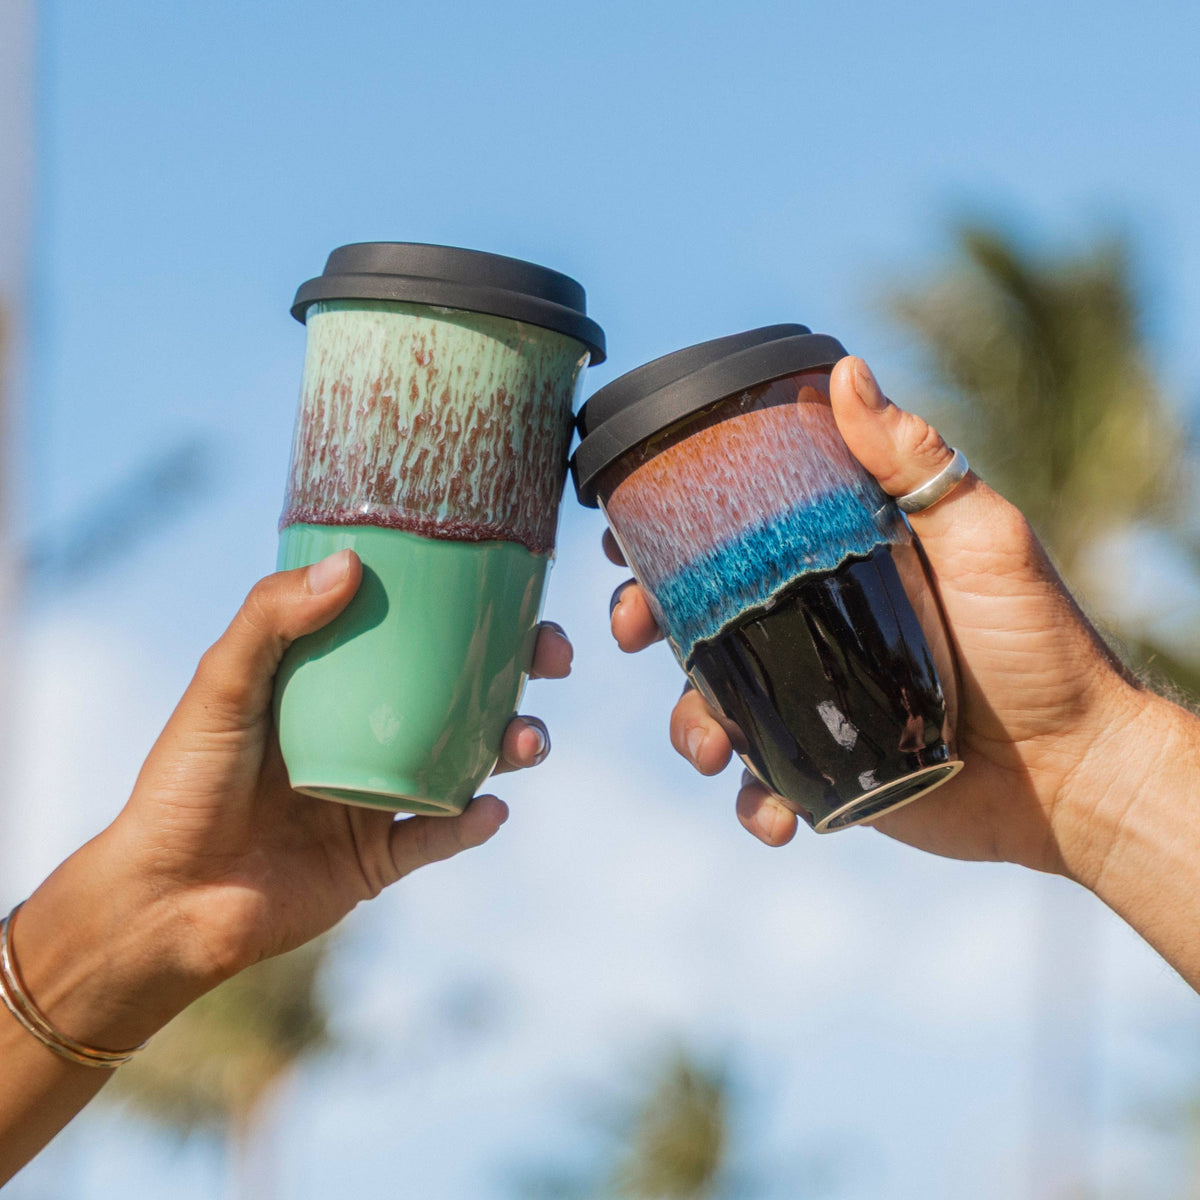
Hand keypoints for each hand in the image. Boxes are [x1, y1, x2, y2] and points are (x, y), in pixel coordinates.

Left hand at [15, 551, 571, 1044]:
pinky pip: (440, 837)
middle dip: (516, 674)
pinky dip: (472, 824)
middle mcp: (362, 736)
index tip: (512, 589)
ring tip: (528, 742)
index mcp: (329, 687)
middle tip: (551, 659)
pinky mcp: (379, 859)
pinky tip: (491, 809)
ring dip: (511, 746)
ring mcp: (376, 797)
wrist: (164, 903)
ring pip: (466, 762)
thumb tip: (352, 563)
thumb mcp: (220, 688)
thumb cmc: (181, 785)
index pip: (410, 636)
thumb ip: (271, 620)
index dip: (465, 613)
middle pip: (459, 694)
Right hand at [608, 355, 1150, 879]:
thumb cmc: (1037, 642)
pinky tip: (774, 815)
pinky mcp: (824, 768)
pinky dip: (753, 803)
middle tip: (629, 630)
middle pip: (700, 618)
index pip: (736, 536)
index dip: (670, 531)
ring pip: (714, 705)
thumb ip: (913, 462)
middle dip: (646, 623)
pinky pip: (763, 784)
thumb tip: (846, 372)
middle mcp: (812, 626)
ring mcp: (812, 697)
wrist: (1071, 770)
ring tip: (711, 748)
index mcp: (832, 564)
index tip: (627, 528)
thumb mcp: (979, 538)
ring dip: (690, 725)